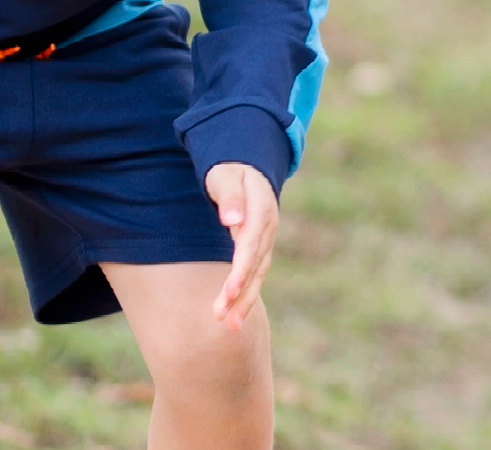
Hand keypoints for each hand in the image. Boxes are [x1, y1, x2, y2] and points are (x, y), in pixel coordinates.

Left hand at [204, 161, 278, 329]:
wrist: (246, 167)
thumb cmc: (229, 169)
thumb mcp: (225, 175)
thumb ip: (230, 196)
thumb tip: (233, 221)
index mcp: (261, 208)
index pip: (251, 243)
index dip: (242, 268)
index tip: (230, 290)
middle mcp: (268, 227)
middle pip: (256, 265)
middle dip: (241, 293)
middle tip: (222, 318)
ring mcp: (267, 239)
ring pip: (258, 274)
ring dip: (245, 300)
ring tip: (228, 325)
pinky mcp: (261, 247)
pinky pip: (256, 273)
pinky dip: (247, 293)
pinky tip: (235, 312)